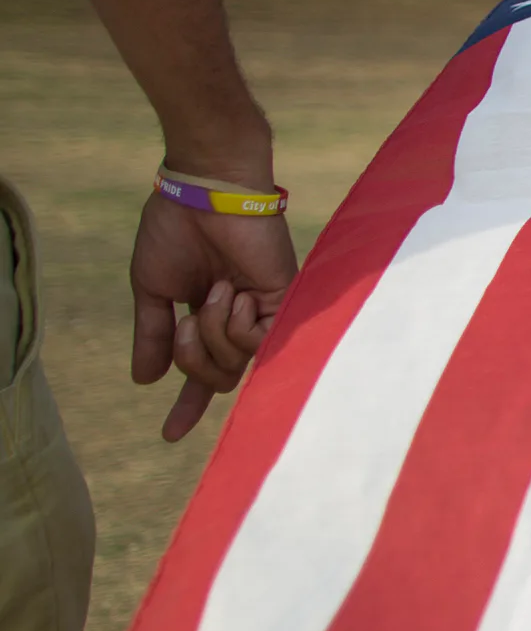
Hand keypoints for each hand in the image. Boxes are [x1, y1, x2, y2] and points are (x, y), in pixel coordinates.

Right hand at [128, 192, 296, 441]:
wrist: (201, 194)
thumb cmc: (176, 231)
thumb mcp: (153, 291)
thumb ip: (153, 335)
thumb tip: (145, 380)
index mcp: (208, 314)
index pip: (202, 371)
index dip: (187, 405)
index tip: (169, 436)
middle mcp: (240, 317)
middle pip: (220, 377)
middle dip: (192, 362)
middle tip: (182, 324)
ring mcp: (263, 309)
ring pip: (238, 365)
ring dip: (212, 336)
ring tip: (215, 293)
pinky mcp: (285, 298)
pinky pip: (261, 343)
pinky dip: (237, 326)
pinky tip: (234, 294)